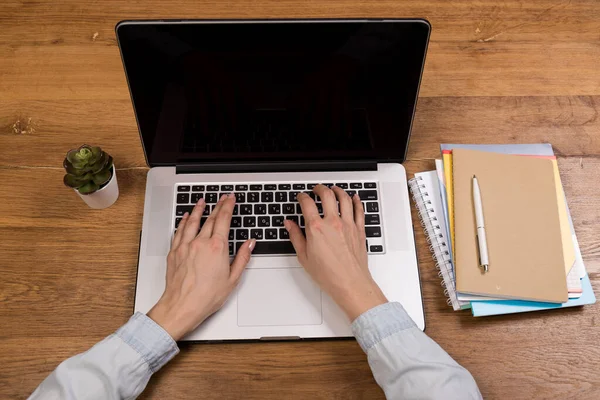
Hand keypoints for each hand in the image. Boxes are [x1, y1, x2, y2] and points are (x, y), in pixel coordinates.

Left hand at [148, 194, 254, 339]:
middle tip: (222, 198)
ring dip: (198, 209)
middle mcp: (200, 243)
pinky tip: (186, 217)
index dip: (228, 207)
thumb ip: (242, 258)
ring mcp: (186, 246)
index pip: (223, 220)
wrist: (182, 306)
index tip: (230, 199)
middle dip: (217, 206)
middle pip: (210, 218)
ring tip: (202, 201)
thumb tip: (249, 244)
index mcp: (217, 248)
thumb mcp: (233, 279)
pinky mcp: (175, 252)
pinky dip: (184, 222)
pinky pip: (179, 231)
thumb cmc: (206, 296)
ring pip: (193, 222)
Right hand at [284, 185, 386, 320]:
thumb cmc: (328, 274)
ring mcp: (348, 225)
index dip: (302, 197)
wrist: (350, 283)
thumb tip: (289, 224)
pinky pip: (359, 210)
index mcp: (316, 228)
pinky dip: (356, 201)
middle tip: (316, 189)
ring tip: (334, 189)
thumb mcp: (304, 257)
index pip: (307, 204)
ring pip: (344, 198)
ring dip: (338, 190)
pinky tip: (354, 198)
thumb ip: (296, 236)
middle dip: (320, 188)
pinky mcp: (359, 230)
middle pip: (327, 195)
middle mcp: (333, 222)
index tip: (301, 197)